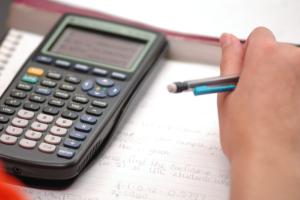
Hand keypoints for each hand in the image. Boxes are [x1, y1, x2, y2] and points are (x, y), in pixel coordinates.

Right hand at [218, 27, 299, 199]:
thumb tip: (228, 40)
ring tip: (267, 105)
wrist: (271, 162)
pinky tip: (281, 109)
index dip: (247, 54)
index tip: (244, 71)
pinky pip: (297, 82)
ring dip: (279, 78)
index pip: (258, 36)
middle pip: (277, 50)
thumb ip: (229, 60)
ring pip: (289, 67)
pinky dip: (290, 90)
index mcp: (267, 56)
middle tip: (252, 93)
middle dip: (263, 66)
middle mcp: (294, 61)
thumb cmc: (247, 134)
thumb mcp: (227, 92)